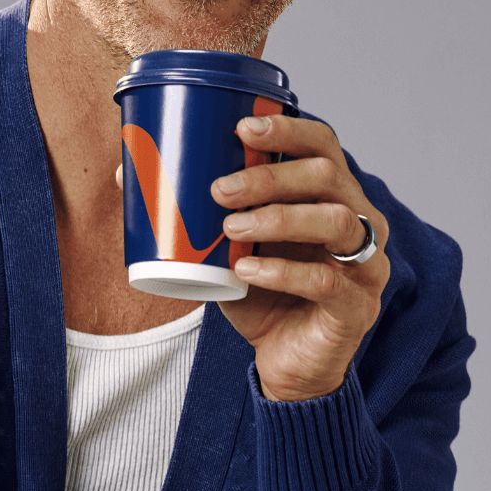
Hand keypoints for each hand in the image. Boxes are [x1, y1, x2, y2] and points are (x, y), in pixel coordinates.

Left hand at [212, 115, 388, 401]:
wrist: (284, 362)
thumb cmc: (260, 294)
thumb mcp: (225, 245)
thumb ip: (196, 210)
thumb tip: (125, 171)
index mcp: (332, 196)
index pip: (323, 145)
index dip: (288, 129)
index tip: (242, 128)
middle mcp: (359, 222)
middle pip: (327, 177)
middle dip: (270, 177)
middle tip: (220, 190)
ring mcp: (365, 264)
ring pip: (336, 221)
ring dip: (278, 217)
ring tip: (230, 227)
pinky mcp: (356, 306)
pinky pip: (325, 280)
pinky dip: (282, 272)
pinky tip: (246, 271)